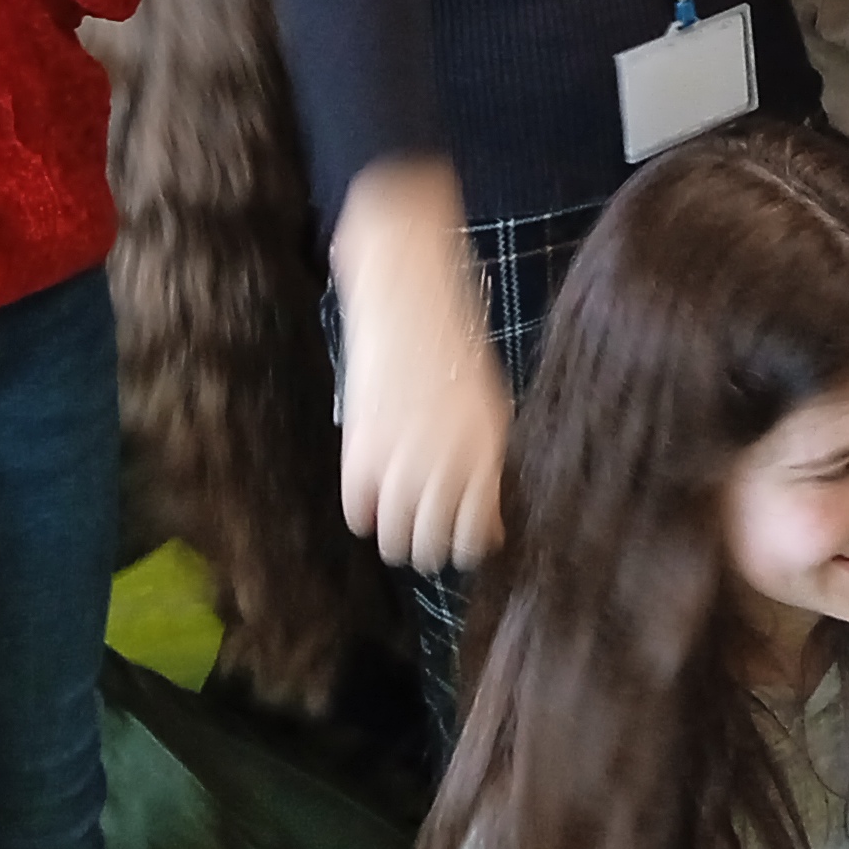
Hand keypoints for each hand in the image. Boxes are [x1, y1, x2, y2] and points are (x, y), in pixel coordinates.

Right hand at [328, 162, 511, 573]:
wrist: (410, 300)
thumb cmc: (456, 353)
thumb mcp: (490, 408)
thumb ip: (488, 467)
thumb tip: (489, 528)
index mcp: (484, 453)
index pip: (477, 536)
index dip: (470, 546)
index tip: (466, 542)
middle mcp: (444, 464)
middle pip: (433, 547)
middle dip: (433, 547)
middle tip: (430, 532)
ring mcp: (398, 460)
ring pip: (394, 540)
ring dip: (399, 535)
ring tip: (401, 517)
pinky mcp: (359, 450)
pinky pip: (358, 513)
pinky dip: (365, 511)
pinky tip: (374, 493)